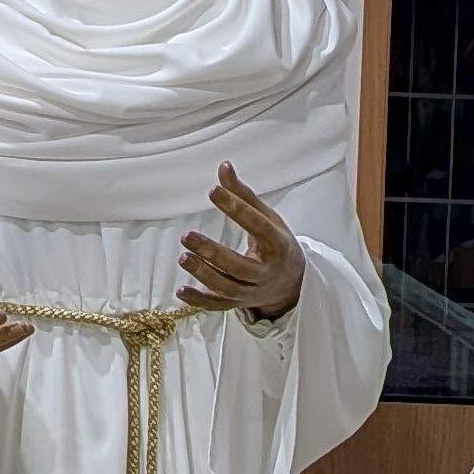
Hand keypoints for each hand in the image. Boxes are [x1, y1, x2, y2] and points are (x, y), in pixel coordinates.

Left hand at [180, 165, 303, 321]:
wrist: (292, 283)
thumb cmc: (277, 244)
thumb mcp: (268, 218)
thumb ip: (243, 195)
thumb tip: (224, 166)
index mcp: (278, 245)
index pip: (258, 226)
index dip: (237, 208)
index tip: (214, 191)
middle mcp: (266, 271)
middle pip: (239, 266)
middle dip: (213, 252)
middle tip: (186, 235)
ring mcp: (253, 291)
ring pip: (227, 288)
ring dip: (204, 275)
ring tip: (184, 257)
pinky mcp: (239, 303)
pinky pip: (219, 306)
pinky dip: (200, 301)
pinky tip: (181, 290)